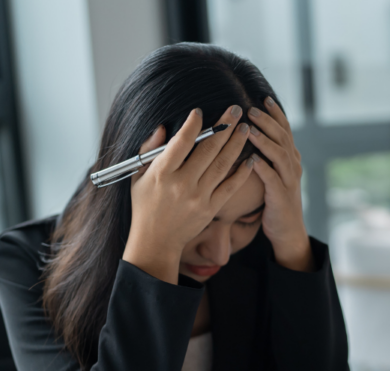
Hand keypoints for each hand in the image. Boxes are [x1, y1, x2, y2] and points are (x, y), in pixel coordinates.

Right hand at [122, 106, 252, 283]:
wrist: (156, 241)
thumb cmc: (145, 206)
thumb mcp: (138, 176)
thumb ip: (150, 150)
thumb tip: (163, 127)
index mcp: (162, 173)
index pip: (181, 143)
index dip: (192, 126)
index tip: (200, 112)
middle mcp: (182, 184)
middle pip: (207, 150)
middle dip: (223, 127)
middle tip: (235, 109)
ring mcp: (199, 197)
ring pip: (222, 165)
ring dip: (236, 144)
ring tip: (245, 128)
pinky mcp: (211, 209)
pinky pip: (230, 187)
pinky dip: (242, 172)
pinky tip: (251, 158)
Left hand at [247, 97, 313, 272]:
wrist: (288, 230)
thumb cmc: (275, 201)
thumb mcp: (274, 174)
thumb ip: (268, 156)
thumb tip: (251, 135)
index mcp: (291, 159)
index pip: (285, 130)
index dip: (276, 114)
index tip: (263, 98)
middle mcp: (293, 166)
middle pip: (282, 137)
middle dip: (266, 121)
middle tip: (251, 109)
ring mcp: (289, 180)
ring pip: (279, 154)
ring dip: (264, 140)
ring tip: (248, 129)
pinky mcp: (281, 196)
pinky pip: (272, 178)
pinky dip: (263, 167)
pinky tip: (252, 159)